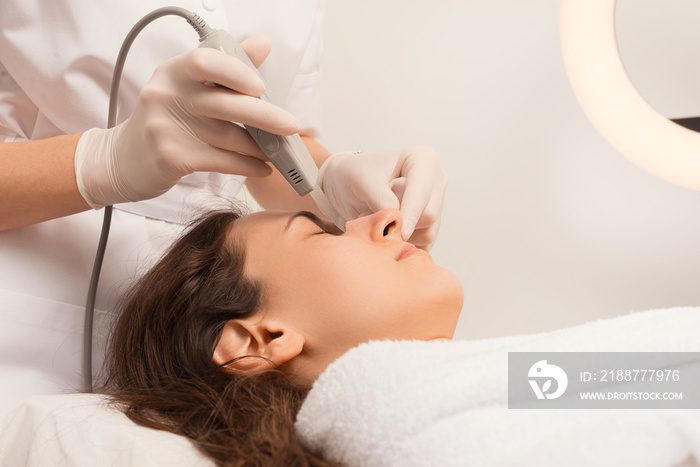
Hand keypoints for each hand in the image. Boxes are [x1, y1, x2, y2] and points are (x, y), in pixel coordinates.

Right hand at [74, 35, 299, 207]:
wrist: (122, 160)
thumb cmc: (165, 120)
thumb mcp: (186, 87)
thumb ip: (225, 66)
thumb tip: (263, 43)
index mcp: (174, 72)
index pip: (205, 61)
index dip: (237, 73)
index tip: (261, 87)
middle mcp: (167, 96)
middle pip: (226, 105)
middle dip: (266, 117)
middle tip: (293, 125)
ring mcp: (166, 128)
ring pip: (228, 137)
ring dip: (260, 147)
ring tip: (278, 151)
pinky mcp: (171, 157)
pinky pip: (221, 161)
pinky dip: (247, 165)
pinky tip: (261, 167)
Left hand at [318, 146, 447, 249]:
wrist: (348, 185)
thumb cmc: (356, 175)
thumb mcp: (361, 181)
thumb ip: (379, 197)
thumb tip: (397, 218)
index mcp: (423, 159)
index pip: (422, 192)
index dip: (410, 214)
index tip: (399, 233)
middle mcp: (435, 180)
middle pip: (429, 215)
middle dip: (400, 224)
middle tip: (372, 218)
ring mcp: (436, 203)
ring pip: (428, 233)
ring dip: (399, 235)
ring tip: (378, 220)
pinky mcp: (432, 224)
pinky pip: (424, 244)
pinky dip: (402, 244)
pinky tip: (387, 231)